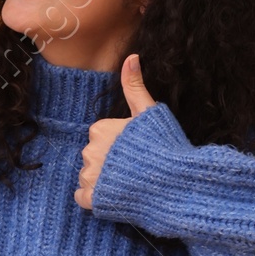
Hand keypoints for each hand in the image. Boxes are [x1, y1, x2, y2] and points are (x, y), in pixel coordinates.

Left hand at [74, 54, 155, 207]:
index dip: (118, 146)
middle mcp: (89, 151)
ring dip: (103, 182)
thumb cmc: (163, 146)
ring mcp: (89, 176)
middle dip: (109, 163)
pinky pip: (83, 197)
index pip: (101, 138)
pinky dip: (96, 198)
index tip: (136, 151)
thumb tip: (131, 56)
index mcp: (99, 129)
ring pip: (89, 177)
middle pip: (94, 157)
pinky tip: (114, 196)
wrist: (171, 183)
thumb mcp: (149, 112)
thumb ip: (134, 86)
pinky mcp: (91, 199)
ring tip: (128, 184)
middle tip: (134, 169)